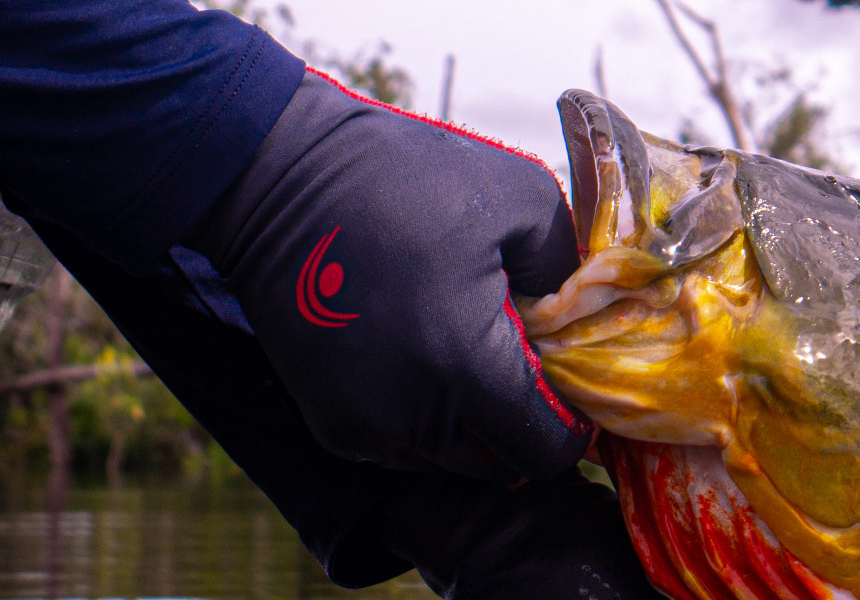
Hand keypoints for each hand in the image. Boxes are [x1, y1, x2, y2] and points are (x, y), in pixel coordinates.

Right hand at [187, 70, 592, 483]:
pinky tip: (421, 352)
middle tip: (525, 359)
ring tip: (468, 347)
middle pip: (500, 461)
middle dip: (523, 421)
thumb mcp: (521, 198)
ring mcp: (363, 426)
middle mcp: (412, 417)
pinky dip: (424, 416)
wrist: (275, 176)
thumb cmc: (405, 178)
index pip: (546, 449)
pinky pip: (401, 444)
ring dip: (473, 421)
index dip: (572, 423)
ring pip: (450, 456)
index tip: (572, 381)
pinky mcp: (329, 420)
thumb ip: (571, 269)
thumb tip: (584, 318)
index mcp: (466, 369)